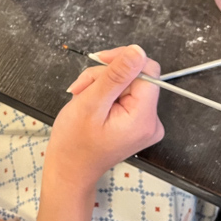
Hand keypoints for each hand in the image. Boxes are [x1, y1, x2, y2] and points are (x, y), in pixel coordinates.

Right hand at [45, 45, 163, 195]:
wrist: (69, 169)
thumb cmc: (74, 142)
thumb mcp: (90, 104)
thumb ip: (115, 76)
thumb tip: (137, 51)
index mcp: (144, 117)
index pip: (147, 71)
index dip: (123, 61)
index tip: (99, 62)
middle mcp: (151, 121)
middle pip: (135, 77)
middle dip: (105, 76)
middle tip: (82, 88)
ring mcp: (145, 123)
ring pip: (127, 84)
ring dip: (101, 84)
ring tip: (82, 97)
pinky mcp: (136, 122)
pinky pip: (124, 95)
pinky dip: (105, 94)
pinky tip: (90, 103)